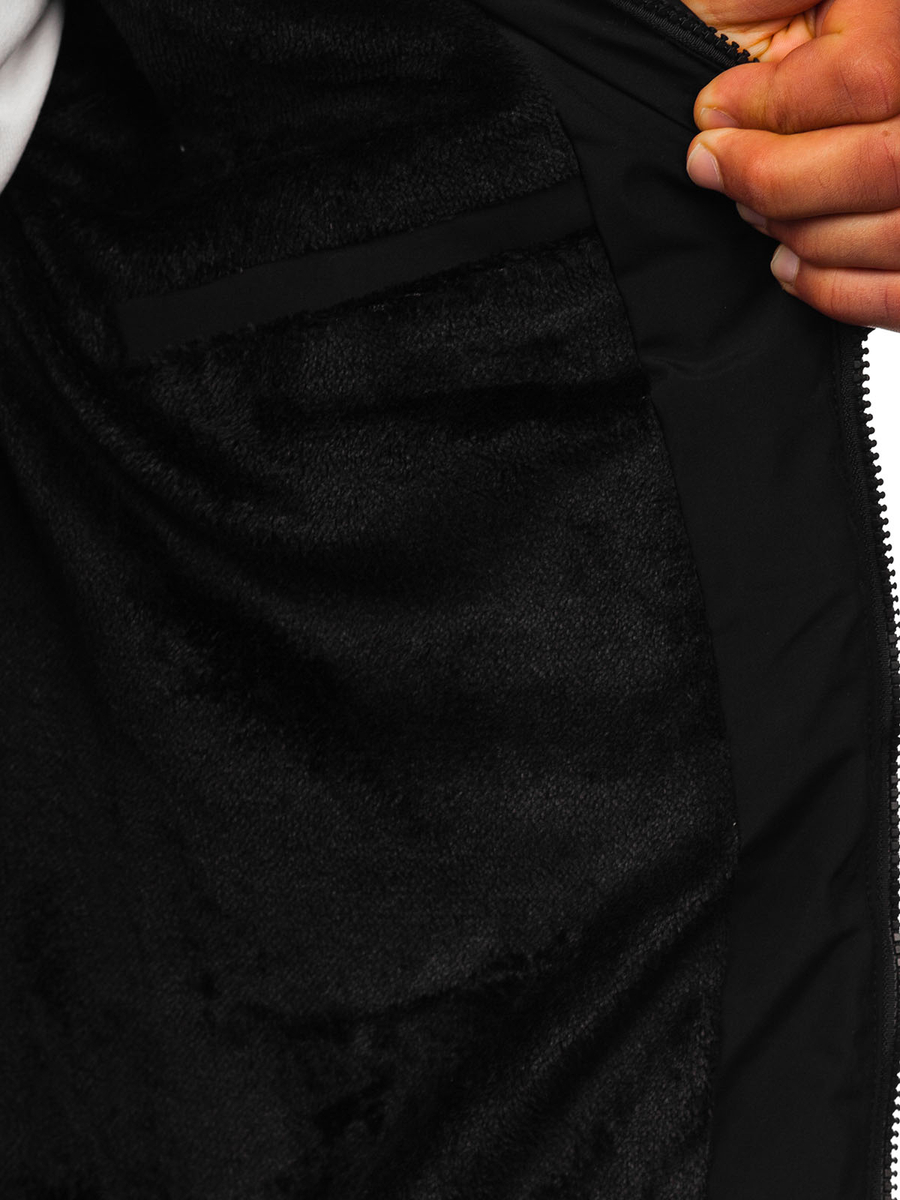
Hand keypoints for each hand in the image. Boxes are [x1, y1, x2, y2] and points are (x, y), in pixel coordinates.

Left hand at [682, 0, 899, 330]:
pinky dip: (836, 289)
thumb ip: (772, 4)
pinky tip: (789, 266)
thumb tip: (724, 101)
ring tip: (752, 211)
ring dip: (804, 232)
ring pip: (895, 232)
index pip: (868, 79)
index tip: (711, 114)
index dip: (772, 107)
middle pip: (886, 164)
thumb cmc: (828, 25)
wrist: (857, 67)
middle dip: (778, 178)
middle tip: (716, 167)